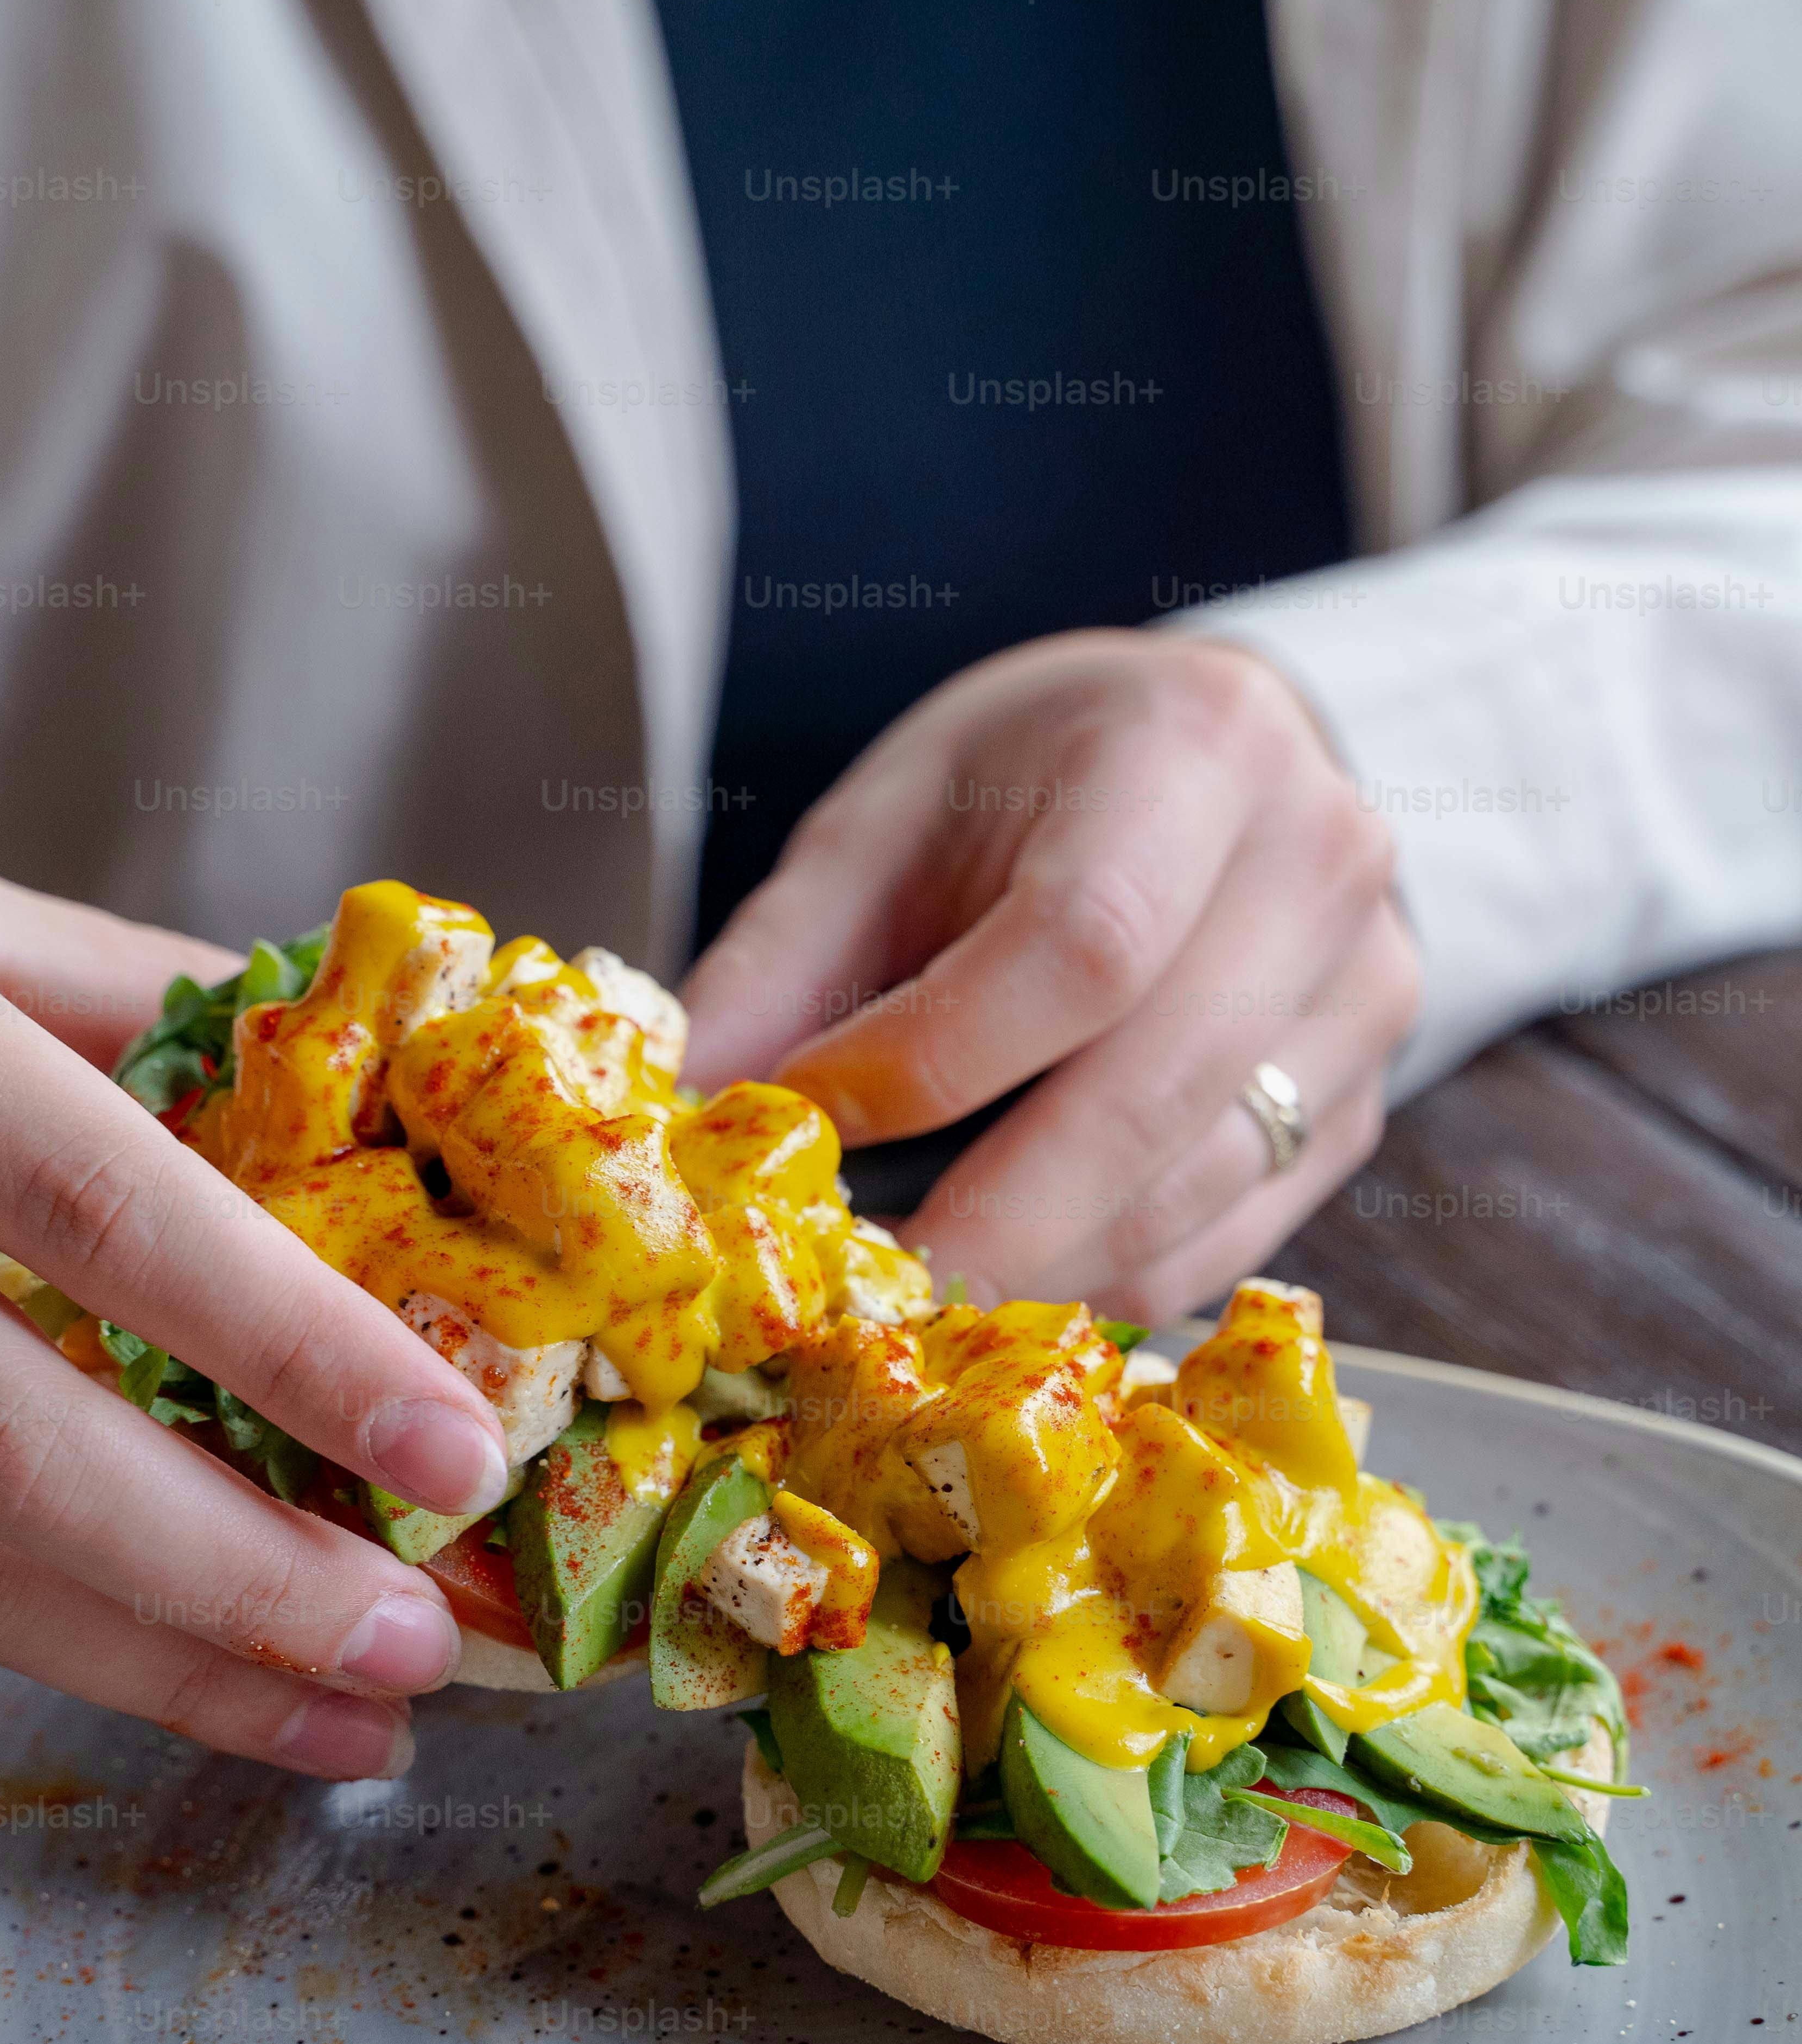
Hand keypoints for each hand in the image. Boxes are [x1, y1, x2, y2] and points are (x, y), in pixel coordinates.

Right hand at [0, 792, 511, 1775]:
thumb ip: (127, 998)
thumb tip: (357, 1081)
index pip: (105, 1210)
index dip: (291, 1346)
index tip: (455, 1447)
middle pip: (15, 1441)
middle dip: (239, 1578)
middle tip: (415, 1648)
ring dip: (161, 1665)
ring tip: (342, 1724)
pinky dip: (50, 1637)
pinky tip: (181, 1672)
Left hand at [681, 634, 1419, 1319]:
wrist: (1214, 765)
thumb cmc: (1032, 786)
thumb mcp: (890, 819)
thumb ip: (781, 961)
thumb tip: (680, 1116)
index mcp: (1197, 747)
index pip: (1080, 945)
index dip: (931, 1061)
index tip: (804, 1125)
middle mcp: (1316, 867)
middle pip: (1147, 1098)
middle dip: (979, 1222)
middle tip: (844, 1293)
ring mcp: (1363, 999)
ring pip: (1189, 1196)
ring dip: (1031, 1272)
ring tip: (899, 1296)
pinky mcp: (1358, 1109)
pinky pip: (1223, 1244)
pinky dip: (1096, 1285)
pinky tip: (1000, 1285)